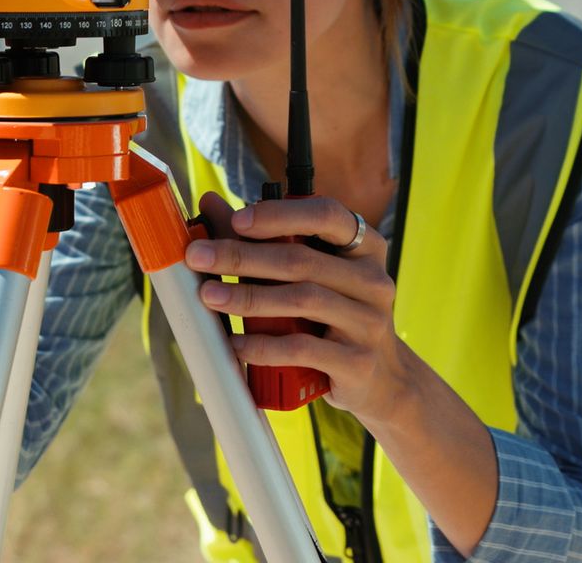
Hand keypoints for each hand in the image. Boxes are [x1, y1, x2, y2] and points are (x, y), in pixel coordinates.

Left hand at [185, 192, 406, 422]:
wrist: (382, 378)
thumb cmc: (336, 316)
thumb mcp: (311, 274)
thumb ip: (263, 239)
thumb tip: (210, 201)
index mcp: (366, 247)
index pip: (326, 215)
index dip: (280, 215)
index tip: (236, 221)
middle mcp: (373, 280)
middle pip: (302, 261)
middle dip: (243, 256)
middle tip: (198, 257)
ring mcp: (369, 322)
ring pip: (302, 301)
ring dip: (248, 297)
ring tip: (209, 296)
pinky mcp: (357, 362)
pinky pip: (302, 348)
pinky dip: (263, 345)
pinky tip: (237, 343)